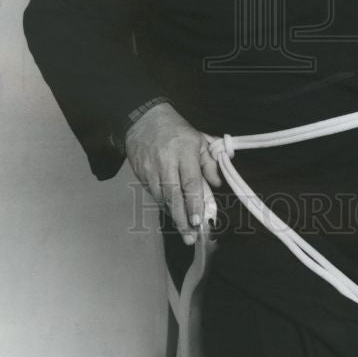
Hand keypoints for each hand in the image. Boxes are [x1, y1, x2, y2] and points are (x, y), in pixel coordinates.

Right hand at [125, 103, 221, 244]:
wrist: (144, 119)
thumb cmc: (177, 130)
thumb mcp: (199, 140)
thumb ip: (210, 162)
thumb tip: (217, 184)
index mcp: (184, 151)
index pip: (190, 182)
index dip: (194, 203)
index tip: (198, 220)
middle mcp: (166, 162)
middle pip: (174, 196)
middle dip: (182, 219)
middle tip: (190, 237)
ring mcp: (151, 169)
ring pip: (161, 198)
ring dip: (172, 215)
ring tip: (184, 230)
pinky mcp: (140, 173)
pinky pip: (152, 194)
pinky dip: (163, 205)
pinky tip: (171, 213)